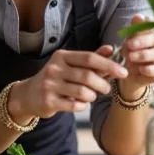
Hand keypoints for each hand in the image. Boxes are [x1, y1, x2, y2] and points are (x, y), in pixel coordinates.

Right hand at [8, 48, 127, 120]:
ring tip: (91, 96)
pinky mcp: (47, 101)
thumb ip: (92, 58)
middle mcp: (54, 68)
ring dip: (92, 96)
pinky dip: (82, 106)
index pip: (90, 58)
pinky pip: (74, 105)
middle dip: (103, 84)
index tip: (124, 72)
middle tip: (107, 89)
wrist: (29, 96)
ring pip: (83, 92)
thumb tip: (111, 48)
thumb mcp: (71, 65)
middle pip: (88, 76)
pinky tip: (80, 104)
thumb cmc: (57, 78)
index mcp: (62, 56)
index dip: (109, 65)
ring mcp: (49, 85)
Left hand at [120, 14, 153, 100]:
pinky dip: (145, 68)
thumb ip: (135, 29)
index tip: (138, 21)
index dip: (147, 22)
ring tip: (130, 57)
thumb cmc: (133, 52)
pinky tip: (138, 68)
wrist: (131, 74)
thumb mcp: (131, 39)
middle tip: (130, 44)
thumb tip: (138, 17)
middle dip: (142, 41)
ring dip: (141, 55)